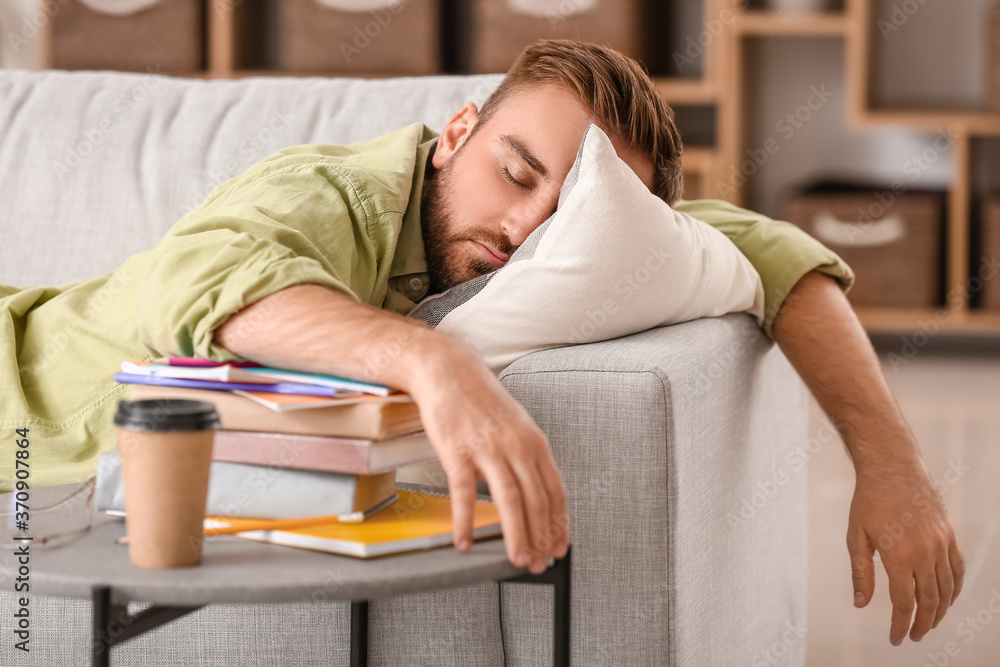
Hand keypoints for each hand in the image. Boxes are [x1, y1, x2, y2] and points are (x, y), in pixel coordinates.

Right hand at [410, 335, 568, 574]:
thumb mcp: (515, 425)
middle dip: (540, 538)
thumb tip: (532, 493)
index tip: (558, 547)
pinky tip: (465, 542)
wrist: (447, 370)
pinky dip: (466, 522)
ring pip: (509, 501)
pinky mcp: (457, 451)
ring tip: (516, 559)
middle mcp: (516, 446)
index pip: (555, 491)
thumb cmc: (479, 399)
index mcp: (534, 441)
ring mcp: (487, 448)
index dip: (558, 524)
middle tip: (538, 563)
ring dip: (515, 536)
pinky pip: (463, 494)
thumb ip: (525, 457)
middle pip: (536, 501)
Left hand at [847, 462, 964, 645]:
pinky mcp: (948, 535)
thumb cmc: (868, 501)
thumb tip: (861, 604)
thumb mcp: (856, 537)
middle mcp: (924, 552)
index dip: (900, 625)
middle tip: (913, 636)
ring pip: (947, 588)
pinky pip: (957, 569)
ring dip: (940, 610)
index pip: (903, 603)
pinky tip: (947, 599)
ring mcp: (940, 543)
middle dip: (922, 623)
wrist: (892, 468)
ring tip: (929, 623)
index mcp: (898, 555)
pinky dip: (955, 588)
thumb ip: (861, 572)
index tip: (896, 639)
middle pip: (929, 600)